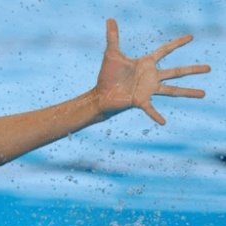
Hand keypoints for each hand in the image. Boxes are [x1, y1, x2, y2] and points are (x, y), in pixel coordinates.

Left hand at [95, 18, 210, 124]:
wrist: (100, 94)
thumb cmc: (107, 75)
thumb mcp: (111, 54)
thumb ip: (112, 37)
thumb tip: (110, 19)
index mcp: (146, 64)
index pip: (165, 51)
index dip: (177, 43)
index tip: (190, 37)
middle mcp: (151, 77)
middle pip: (176, 71)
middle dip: (192, 70)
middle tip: (209, 68)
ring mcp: (147, 89)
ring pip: (172, 90)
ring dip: (187, 92)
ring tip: (203, 94)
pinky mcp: (140, 101)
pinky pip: (150, 109)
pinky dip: (156, 115)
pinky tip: (163, 122)